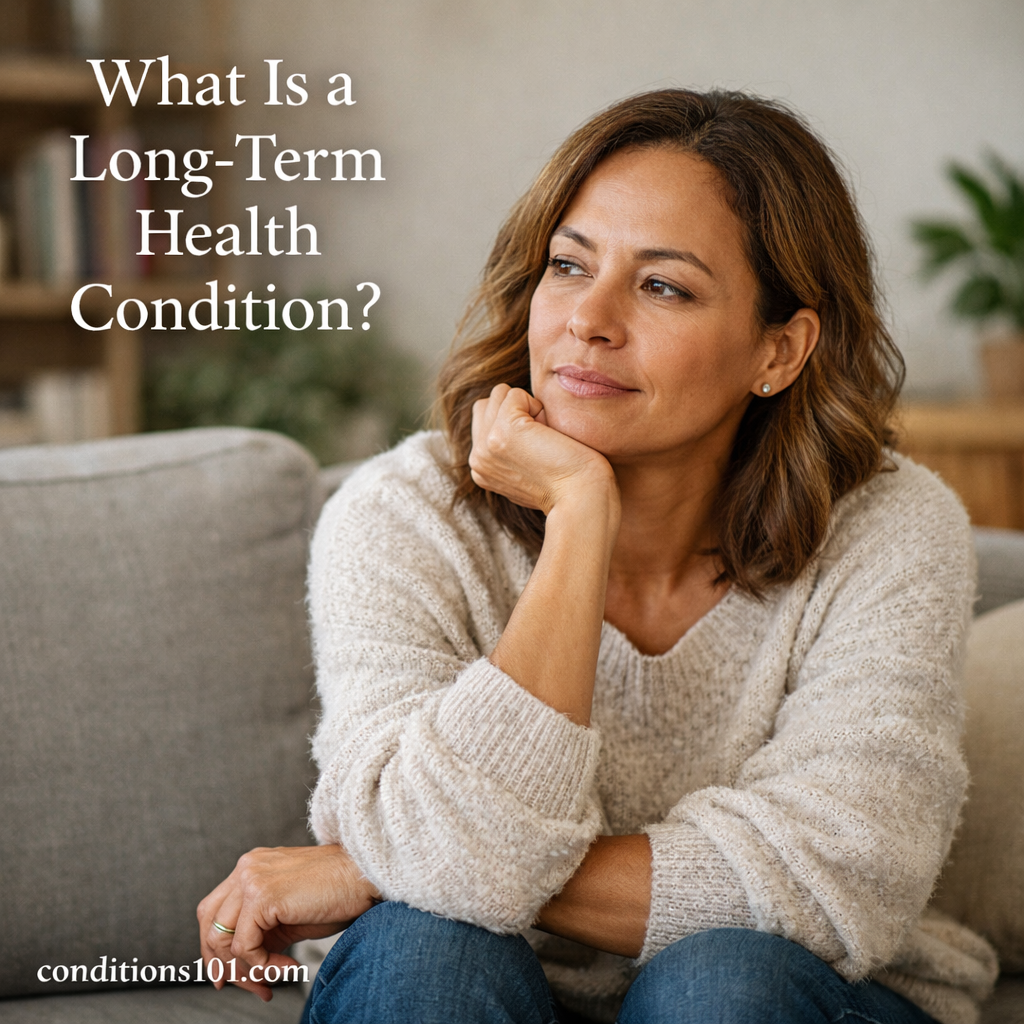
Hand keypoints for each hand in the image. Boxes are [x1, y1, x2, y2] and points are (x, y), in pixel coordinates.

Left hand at [196, 844, 378, 1000]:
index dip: (216, 949)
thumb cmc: (338, 893)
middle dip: (223, 965)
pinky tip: (290, 966)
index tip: (229, 977)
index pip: (214, 911)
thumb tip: (243, 966)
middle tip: (253, 987)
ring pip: (222, 940)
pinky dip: (263, 966)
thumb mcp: (290, 912)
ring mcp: (251, 879)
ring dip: (246, 971)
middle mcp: (246, 868)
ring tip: (275, 980)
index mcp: (251, 867)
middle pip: (209, 924)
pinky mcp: (262, 896)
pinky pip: (244, 947)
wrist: (366, 877)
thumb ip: (263, 928)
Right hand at [469, 384, 615, 514]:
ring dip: (527, 406)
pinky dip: (536, 404)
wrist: (582, 498)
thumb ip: (513, 448)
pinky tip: (548, 433)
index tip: (538, 448)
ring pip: (499, 394)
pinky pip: (514, 394)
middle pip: (488, 403)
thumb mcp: (530, 467)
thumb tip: (524, 419)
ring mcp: (485, 447)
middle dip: (517, 409)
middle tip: (542, 439)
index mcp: (481, 469)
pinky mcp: (501, 433)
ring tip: (544, 437)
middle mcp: (477, 460)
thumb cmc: (569, 480)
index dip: (515, 420)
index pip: (484, 418)